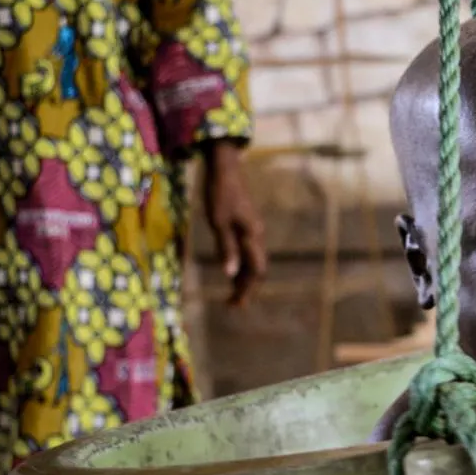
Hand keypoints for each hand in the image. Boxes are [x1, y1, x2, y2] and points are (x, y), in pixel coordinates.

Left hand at [202, 140, 265, 306]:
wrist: (224, 168)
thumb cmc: (219, 193)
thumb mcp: (218, 222)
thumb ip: (226, 248)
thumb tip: (230, 274)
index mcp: (252, 235)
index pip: (256, 270)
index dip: (247, 289)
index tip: (235, 305)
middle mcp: (256, 235)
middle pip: (257, 268)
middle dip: (247, 288)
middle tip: (233, 306)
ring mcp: (252, 230)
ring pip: (253, 260)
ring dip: (244, 278)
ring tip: (231, 294)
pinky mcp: (245, 225)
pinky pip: (248, 251)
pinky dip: (241, 266)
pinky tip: (231, 272)